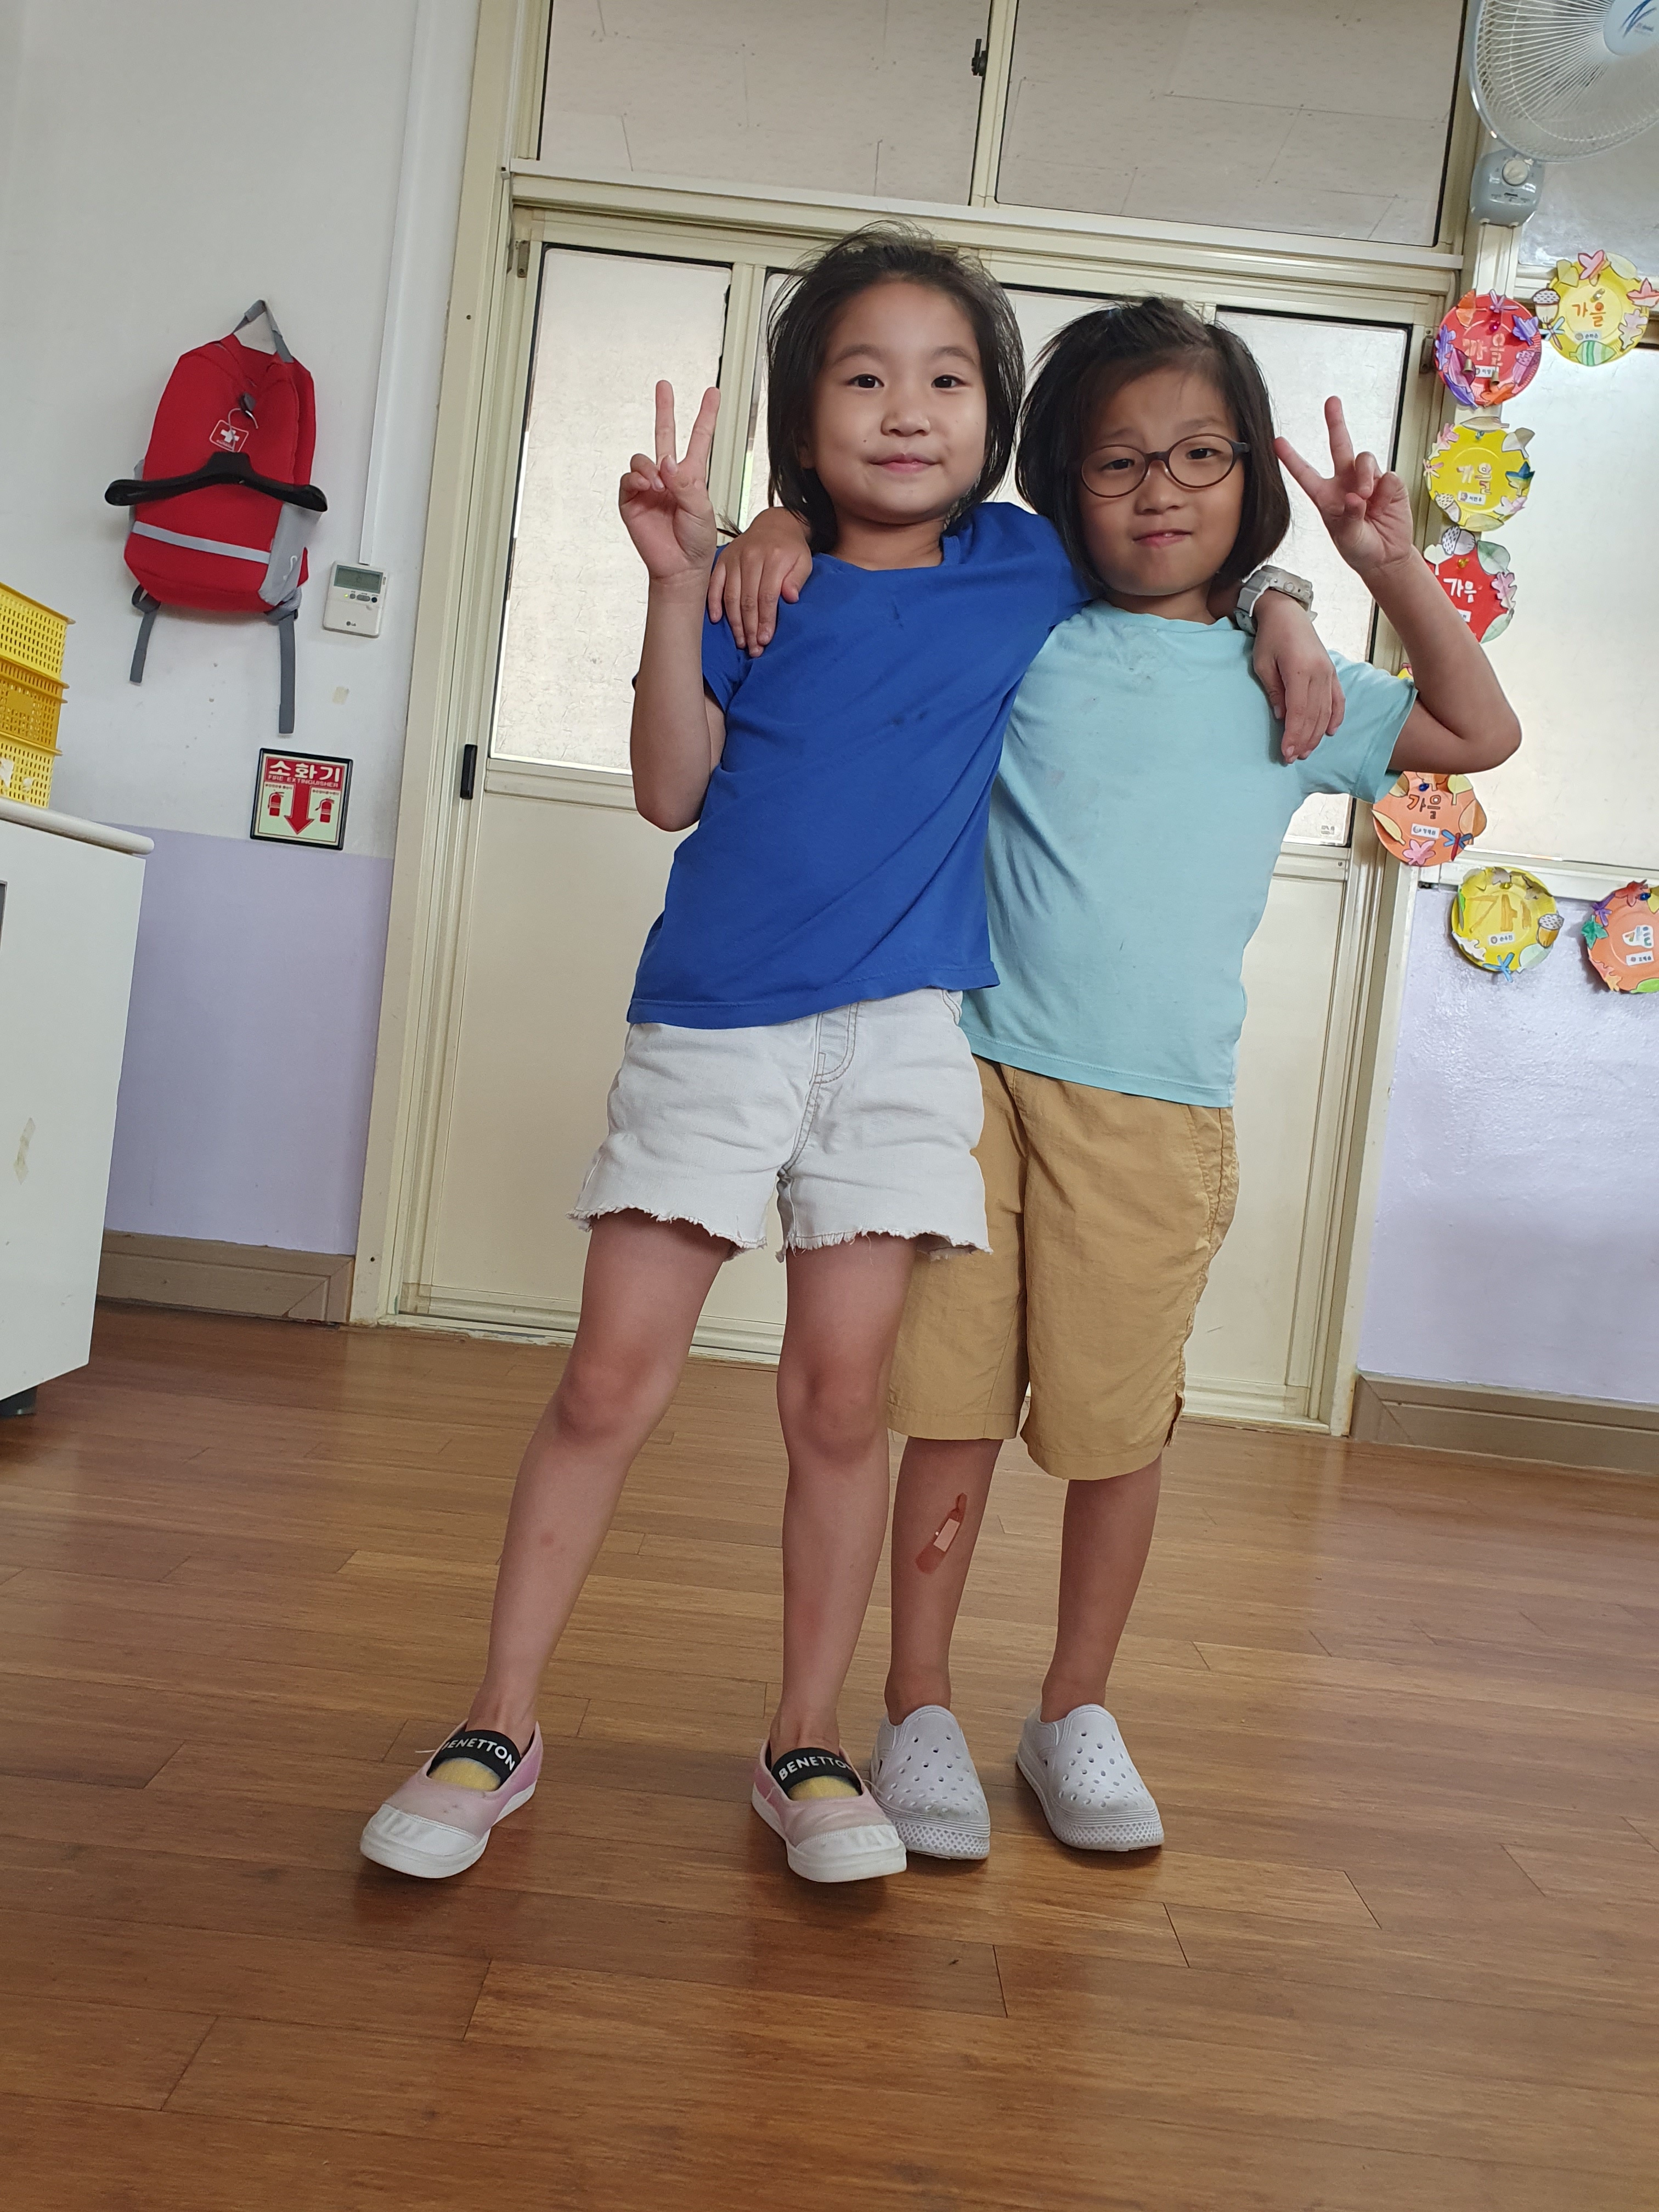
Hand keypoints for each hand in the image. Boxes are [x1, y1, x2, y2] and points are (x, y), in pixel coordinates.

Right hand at [619, 381, 719, 583]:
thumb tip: (665, 462)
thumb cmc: (695, 541)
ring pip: (643, 459)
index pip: (698, 439)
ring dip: (650, 467)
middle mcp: (668, 476)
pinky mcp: (631, 500)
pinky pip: (629, 479)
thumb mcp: (701, 510)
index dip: (706, 416)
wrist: (680, 567)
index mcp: (691, 476)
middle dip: (665, 409)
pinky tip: (648, 486)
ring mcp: (649, 486)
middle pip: (665, 434)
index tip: (713, 393)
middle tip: (664, 386)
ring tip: (660, 484)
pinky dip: (637, 479)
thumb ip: (686, 483)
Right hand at [707, 506, 812, 653]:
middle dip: (750, 627)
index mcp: (774, 558)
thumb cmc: (790, 549)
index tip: (765, 640)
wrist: (774, 525)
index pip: (767, 596)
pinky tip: (717, 620)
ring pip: (731, 595)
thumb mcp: (804, 561)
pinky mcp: (723, 559)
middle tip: (752, 648)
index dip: (765, 620)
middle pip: (748, 599)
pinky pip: (714, 583)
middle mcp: (751, 556)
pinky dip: (713, 602)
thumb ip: (798, 579)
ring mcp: (734, 558)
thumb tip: (791, 598)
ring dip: (734, 622)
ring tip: (740, 641)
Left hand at [1251, 591, 1345, 762]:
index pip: (1299, 712)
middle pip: (1314, 715)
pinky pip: (1338, 699)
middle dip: (1304, 739)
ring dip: (1317, 734)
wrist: (1287, 613)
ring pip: (1326, 711)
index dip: (1294, 735)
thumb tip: (1283, 717)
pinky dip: (1335, 717)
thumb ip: (1275, 691)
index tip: (1287, 753)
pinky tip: (1330, 732)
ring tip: (1307, 751)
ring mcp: (1329, 672)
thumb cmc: (1270, 638)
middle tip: (1294, 758)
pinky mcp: (1332, 672)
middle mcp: (1319, 673)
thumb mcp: (1263, 664)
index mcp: (1300, 670)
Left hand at [1276, 397, 1416, 579]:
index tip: (1277, 441)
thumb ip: (1349, 517)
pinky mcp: (1389, 485)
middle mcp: (1346, 483)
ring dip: (1364, 475)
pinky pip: (1386, 476)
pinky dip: (1383, 489)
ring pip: (1364, 459)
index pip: (1306, 473)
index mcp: (1326, 496)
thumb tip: (1355, 496)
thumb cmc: (1360, 548)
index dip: (1292, 458)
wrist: (1386, 557)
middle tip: (1331, 402)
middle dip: (1336, 423)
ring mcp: (1369, 481)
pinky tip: (1381, 505)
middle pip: (1340, 446)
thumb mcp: (1348, 538)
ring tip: (1364, 497)